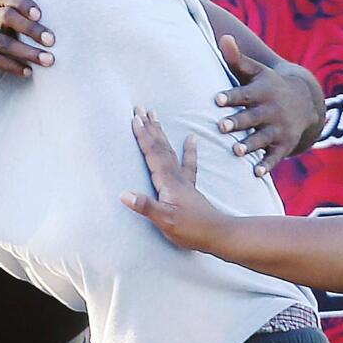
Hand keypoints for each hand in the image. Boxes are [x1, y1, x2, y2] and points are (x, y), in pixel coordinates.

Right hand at [0, 0, 55, 78]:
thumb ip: (11, 19)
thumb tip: (47, 27)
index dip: (23, 2)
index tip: (40, 14)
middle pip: (7, 17)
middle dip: (32, 29)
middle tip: (52, 41)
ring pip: (3, 42)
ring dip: (28, 52)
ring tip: (48, 60)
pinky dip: (12, 66)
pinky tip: (27, 72)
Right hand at [122, 108, 227, 251]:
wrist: (218, 234)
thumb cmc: (191, 229)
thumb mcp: (165, 221)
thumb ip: (146, 206)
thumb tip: (124, 194)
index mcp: (168, 182)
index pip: (153, 154)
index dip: (143, 136)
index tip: (135, 118)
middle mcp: (176, 177)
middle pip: (161, 147)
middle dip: (150, 128)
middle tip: (141, 108)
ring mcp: (184, 181)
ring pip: (170, 151)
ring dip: (161, 134)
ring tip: (156, 116)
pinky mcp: (189, 187)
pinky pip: (188, 163)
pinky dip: (189, 150)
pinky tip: (192, 138)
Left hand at [214, 35, 323, 175]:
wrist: (306, 101)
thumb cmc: (269, 85)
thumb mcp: (257, 71)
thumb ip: (237, 58)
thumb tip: (223, 37)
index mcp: (262, 91)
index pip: (245, 93)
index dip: (231, 96)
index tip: (217, 99)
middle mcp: (271, 110)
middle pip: (252, 117)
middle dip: (238, 122)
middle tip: (221, 126)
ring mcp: (279, 128)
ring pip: (263, 138)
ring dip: (250, 145)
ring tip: (236, 150)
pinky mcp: (285, 144)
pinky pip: (276, 156)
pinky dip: (267, 165)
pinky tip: (256, 173)